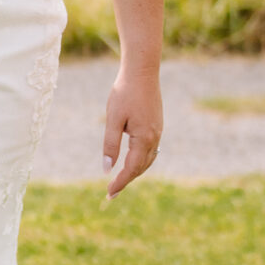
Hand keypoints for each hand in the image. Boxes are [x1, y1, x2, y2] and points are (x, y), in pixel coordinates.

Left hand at [102, 62, 161, 197]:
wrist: (142, 71)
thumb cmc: (124, 92)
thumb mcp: (113, 119)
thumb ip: (110, 145)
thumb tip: (107, 168)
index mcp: (143, 139)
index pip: (131, 169)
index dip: (120, 182)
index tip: (109, 194)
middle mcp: (154, 138)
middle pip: (141, 167)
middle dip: (127, 180)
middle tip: (111, 192)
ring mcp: (158, 131)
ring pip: (148, 159)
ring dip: (135, 171)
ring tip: (121, 179)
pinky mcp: (157, 125)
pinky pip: (150, 149)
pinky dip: (141, 160)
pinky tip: (133, 159)